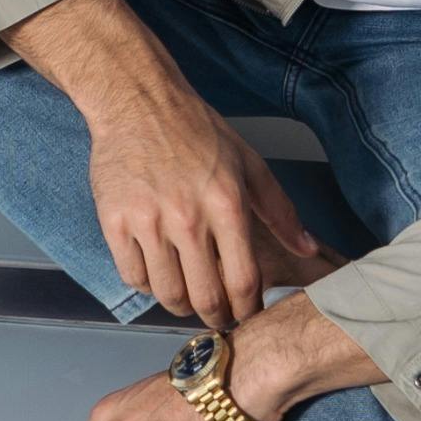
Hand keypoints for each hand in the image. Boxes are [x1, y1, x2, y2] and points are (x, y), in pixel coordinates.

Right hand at [86, 93, 327, 327]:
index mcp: (227, 205)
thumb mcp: (249, 163)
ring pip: (167, 293)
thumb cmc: (195, 131)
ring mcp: (148, 222)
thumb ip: (280, 211)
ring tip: (187, 296)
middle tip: (217, 316)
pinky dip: (147, 284)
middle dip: (216, 317)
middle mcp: (187, 219)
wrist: (138, 103)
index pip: (243, 281)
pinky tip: (157, 272)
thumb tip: (306, 248)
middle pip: (205, 298)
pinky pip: (132, 276)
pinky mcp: (114, 223)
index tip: (246, 312)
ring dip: (180, 305)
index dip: (247, 308)